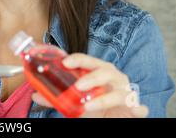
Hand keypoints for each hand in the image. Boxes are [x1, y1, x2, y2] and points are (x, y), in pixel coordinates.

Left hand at [31, 53, 148, 117]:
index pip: (88, 60)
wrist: (113, 116)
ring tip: (88, 106)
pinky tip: (132, 112)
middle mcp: (114, 78)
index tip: (65, 62)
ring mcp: (126, 92)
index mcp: (98, 70)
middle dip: (92, 77)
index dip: (77, 59)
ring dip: (104, 99)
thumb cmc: (95, 102)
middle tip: (78, 86)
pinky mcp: (135, 108)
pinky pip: (138, 108)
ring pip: (120, 91)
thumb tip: (36, 95)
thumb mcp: (75, 99)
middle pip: (106, 70)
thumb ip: (56, 97)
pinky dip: (136, 109)